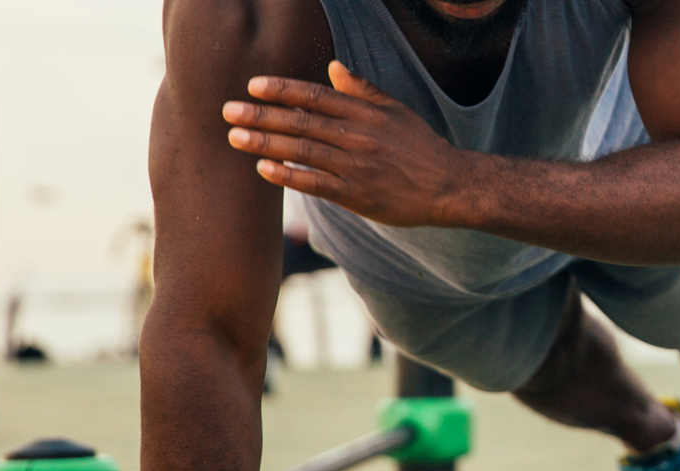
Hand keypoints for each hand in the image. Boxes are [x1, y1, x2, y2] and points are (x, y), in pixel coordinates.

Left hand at [223, 61, 472, 227]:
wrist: (450, 186)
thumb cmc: (422, 147)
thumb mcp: (396, 110)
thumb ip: (362, 90)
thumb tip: (333, 67)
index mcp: (365, 113)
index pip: (315, 96)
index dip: (283, 90)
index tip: (253, 86)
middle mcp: (357, 136)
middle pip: (301, 121)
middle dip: (262, 116)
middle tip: (228, 111)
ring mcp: (356, 166)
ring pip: (302, 150)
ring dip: (265, 143)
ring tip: (235, 137)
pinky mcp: (357, 195)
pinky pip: (315, 184)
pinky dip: (288, 176)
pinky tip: (264, 168)